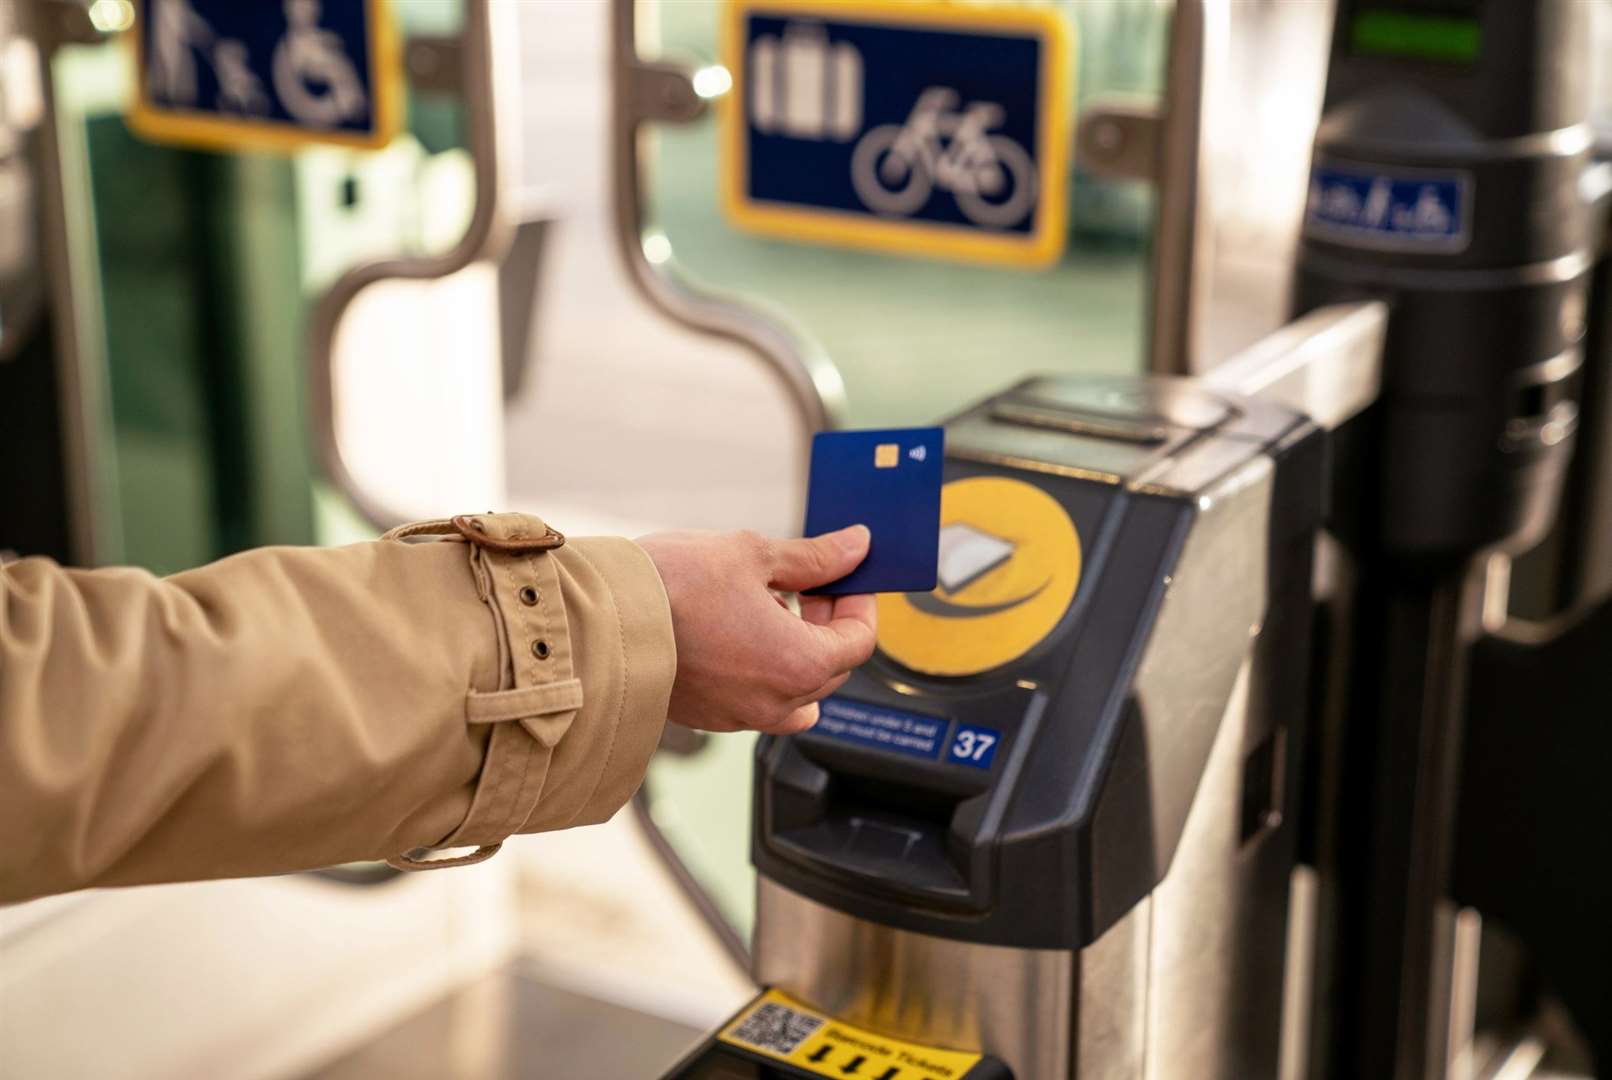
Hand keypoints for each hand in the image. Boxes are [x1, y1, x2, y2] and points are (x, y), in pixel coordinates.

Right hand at [635, 526, 876, 733]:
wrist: (596, 623)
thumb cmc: (672, 587)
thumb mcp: (752, 555)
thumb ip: (813, 558)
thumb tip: (857, 546)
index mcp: (800, 664)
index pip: (859, 640)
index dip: (858, 601)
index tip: (845, 575)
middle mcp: (778, 703)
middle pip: (831, 667)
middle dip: (826, 622)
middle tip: (805, 582)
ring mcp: (741, 716)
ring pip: (795, 689)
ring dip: (795, 649)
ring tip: (765, 606)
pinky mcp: (708, 717)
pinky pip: (756, 699)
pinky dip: (761, 668)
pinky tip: (732, 629)